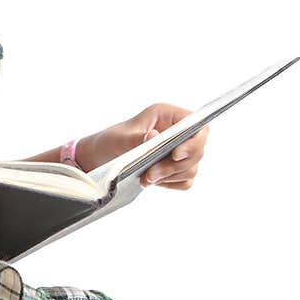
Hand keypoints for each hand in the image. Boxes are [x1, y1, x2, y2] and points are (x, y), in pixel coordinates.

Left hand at [76, 103, 208, 189]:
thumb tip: (154, 136)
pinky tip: (152, 181)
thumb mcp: (118, 139)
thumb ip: (136, 139)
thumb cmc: (110, 141)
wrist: (102, 158)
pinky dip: (171, 183)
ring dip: (170, 176)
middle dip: (175, 166)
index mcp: (167, 115)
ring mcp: (179, 150)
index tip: (175, 154)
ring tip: (146, 178)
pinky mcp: (176, 169)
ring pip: (192, 167)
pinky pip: (185, 181)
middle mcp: (177, 131)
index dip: (193, 140)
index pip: (196, 124)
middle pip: (197, 150)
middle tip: (151, 174)